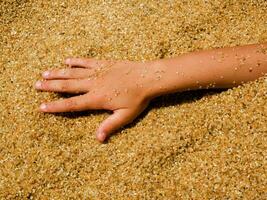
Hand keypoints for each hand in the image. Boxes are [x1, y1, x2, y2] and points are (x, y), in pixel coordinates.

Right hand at [35, 58, 153, 141]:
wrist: (148, 78)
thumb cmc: (138, 99)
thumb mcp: (125, 116)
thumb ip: (110, 126)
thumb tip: (98, 139)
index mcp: (97, 99)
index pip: (72, 104)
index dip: (56, 106)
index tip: (42, 106)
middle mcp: (94, 85)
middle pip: (68, 86)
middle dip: (51, 86)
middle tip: (37, 85)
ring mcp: (98, 72)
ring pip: (74, 73)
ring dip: (59, 73)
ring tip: (45, 73)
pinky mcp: (104, 64)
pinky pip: (87, 62)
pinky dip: (76, 61)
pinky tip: (67, 60)